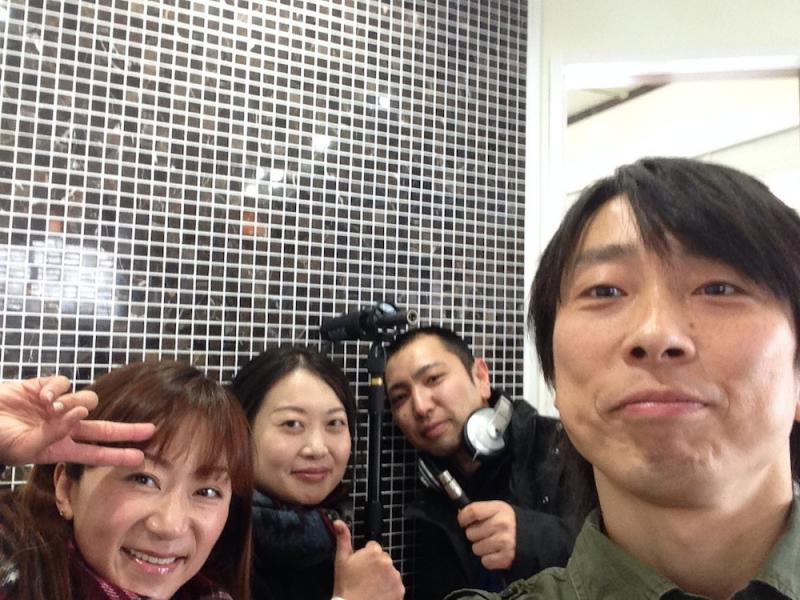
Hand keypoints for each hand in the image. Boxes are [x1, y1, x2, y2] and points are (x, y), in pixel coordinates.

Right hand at [0, 375, 154, 466]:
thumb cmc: (1, 440)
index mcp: (61, 448)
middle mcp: (64, 428)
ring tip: (50, 407)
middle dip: (127, 430)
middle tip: (151, 430)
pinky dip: (57, 388)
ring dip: (75, 402)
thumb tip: (81, 415)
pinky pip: (66, 383)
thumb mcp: (27, 446)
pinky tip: (41, 396)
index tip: (141, 458)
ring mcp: (57, 407)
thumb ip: (54, 433)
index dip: (117, 456)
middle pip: (104, 428)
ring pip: (87, 400)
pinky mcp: (46, 387)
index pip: (96, 454)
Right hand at [332, 520, 404, 599]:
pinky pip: (395, 586)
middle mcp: (387, 562)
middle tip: (364, 578)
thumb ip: (343, 538)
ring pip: (389, 573)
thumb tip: (339, 523)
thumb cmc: (345, 587)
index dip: (365, 556)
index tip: (360, 566)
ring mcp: (394, 577)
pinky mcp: (399, 590)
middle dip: (375, 566)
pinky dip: (389, 589)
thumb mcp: (341, 560)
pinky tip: (377, 594)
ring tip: (370, 587)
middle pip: (382, 559)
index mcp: (373, 552)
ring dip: (383, 578)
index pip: (373, 547)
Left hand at [457, 500, 516, 569]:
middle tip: (485, 534)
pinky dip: (489, 560)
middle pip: (470, 533)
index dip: (463, 518)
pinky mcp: (506, 558)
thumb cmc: (511, 522)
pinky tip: (497, 553)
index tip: (464, 522)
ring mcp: (504, 542)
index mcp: (499, 508)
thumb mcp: (499, 509)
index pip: (472, 511)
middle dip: (475, 535)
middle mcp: (501, 524)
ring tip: (492, 544)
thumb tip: (460, 515)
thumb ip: (481, 511)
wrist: (535, 538)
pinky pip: (485, 561)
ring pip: (476, 548)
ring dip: (481, 548)